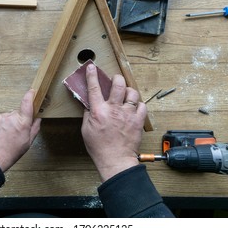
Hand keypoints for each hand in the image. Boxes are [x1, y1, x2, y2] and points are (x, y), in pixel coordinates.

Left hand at [0, 89, 41, 171]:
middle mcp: (11, 117)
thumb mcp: (28, 142)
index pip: (27, 103)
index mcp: (22, 122)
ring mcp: (0, 117)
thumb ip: (34, 128)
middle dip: (17, 120)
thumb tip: (38, 119)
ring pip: (7, 117)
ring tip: (4, 136)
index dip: (30, 96)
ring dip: (7, 124)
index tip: (32, 91)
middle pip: (17, 113)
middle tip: (15, 133)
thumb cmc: (11, 152)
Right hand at [81, 64, 146, 181]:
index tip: (92, 67)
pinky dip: (138, 105)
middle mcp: (114, 109)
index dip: (92, 75)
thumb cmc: (99, 147)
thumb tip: (89, 103)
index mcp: (99, 111)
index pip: (94, 88)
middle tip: (115, 81)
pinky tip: (134, 108)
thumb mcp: (86, 129)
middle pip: (118, 84)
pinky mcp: (137, 121)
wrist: (115, 160)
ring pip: (132, 93)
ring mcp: (128, 114)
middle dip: (117, 78)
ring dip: (129, 92)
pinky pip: (142, 106)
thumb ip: (88, 114)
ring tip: (126, 95)